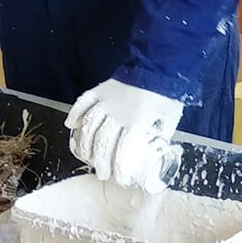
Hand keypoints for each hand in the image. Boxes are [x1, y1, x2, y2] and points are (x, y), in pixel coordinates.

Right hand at [64, 79, 184, 191]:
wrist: (160, 63)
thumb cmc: (167, 93)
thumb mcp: (170, 118)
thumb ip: (161, 136)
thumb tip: (155, 152)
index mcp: (138, 121)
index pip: (124, 150)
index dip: (120, 167)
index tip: (120, 178)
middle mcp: (119, 112)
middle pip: (103, 142)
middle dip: (101, 162)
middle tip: (102, 173)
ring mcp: (107, 100)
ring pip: (90, 125)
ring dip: (86, 144)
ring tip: (86, 157)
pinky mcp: (101, 89)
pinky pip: (83, 102)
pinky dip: (75, 114)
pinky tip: (71, 126)